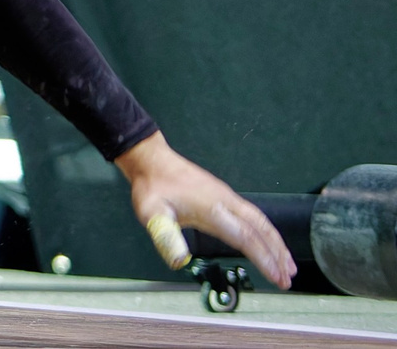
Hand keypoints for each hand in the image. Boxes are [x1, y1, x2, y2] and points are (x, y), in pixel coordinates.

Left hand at [114, 131, 294, 289]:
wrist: (151, 160)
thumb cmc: (151, 188)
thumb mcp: (151, 213)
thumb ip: (165, 236)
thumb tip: (179, 261)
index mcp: (212, 209)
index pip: (246, 237)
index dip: (263, 258)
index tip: (277, 278)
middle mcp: (226, 202)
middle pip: (261, 229)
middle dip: (277, 255)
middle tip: (288, 279)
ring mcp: (228, 197)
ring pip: (261, 221)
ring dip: (276, 244)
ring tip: (288, 266)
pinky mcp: (225, 196)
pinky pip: (254, 216)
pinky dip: (267, 232)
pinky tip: (270, 242)